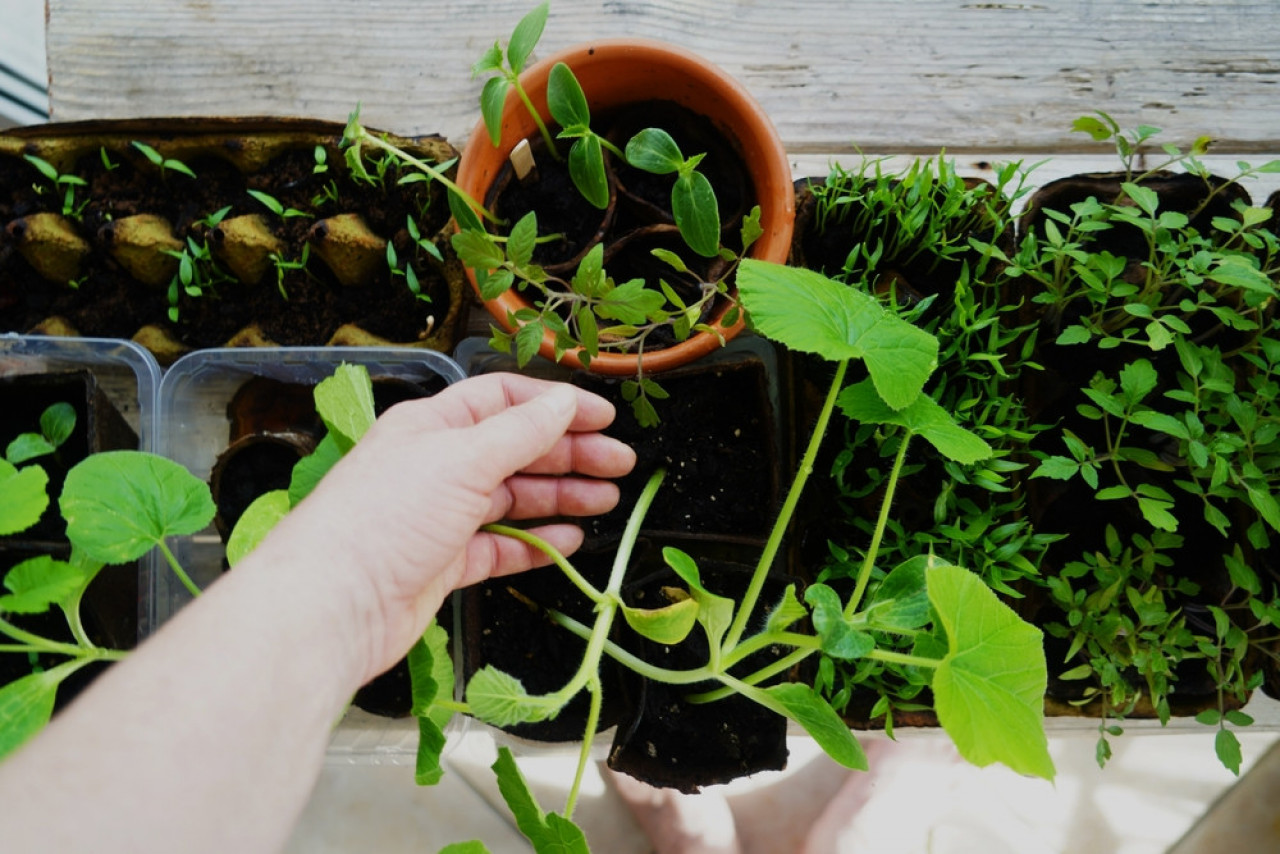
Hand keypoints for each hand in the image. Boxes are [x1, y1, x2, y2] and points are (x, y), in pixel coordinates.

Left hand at [247, 372, 635, 683]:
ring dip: (560, 496)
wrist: (334, 604)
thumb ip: (521, 431)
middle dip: (569, 453)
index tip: (604, 417)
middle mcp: (436, 466)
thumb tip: (563, 400)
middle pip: (515, 449)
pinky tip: (569, 538)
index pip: (504, 400)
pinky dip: (536, 542)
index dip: (556, 405)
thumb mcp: (462, 459)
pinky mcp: (443, 564)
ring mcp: (439, 517)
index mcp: (432, 425)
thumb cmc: (385, 519)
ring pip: (512, 498)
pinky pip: (501, 546)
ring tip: (606, 499)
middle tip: (619, 464)